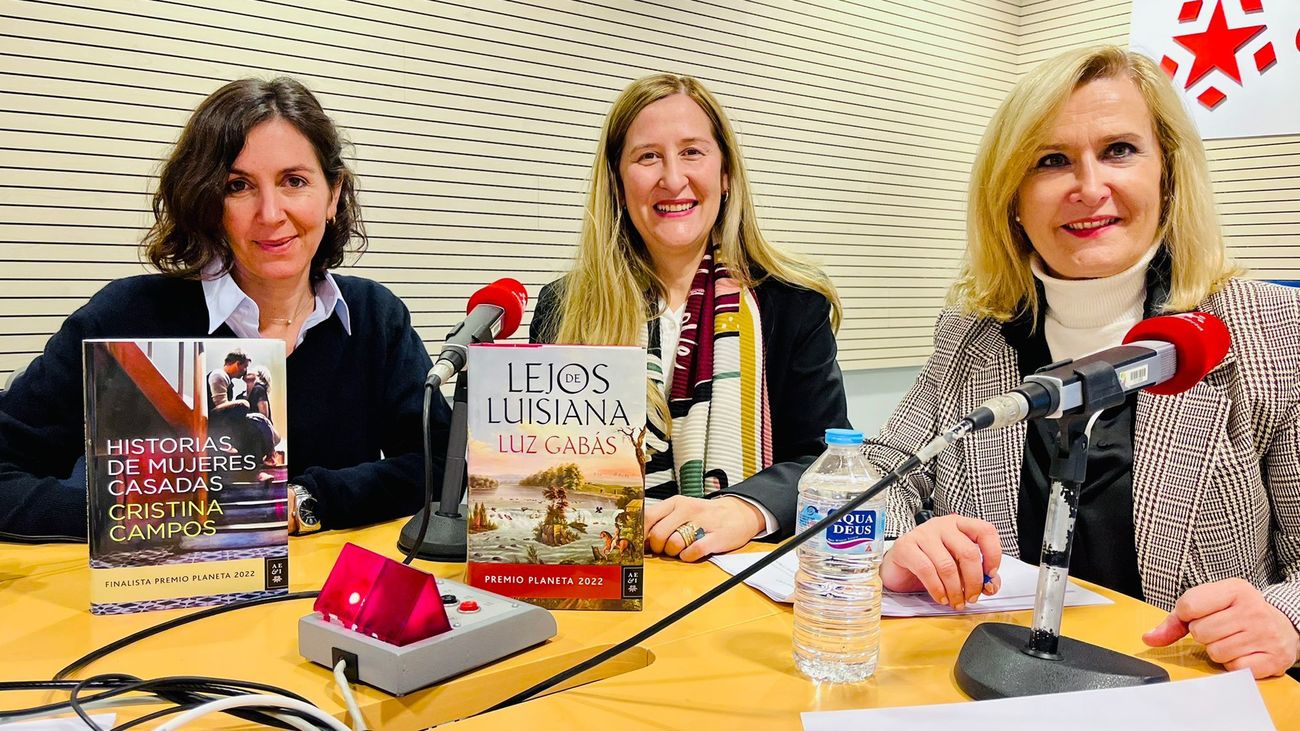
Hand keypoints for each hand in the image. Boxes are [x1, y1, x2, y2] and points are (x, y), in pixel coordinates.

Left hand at [644, 495, 763, 561]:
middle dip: (657, 548)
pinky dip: (688, 556)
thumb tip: (639, 540)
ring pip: (674, 543)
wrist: (738, 513)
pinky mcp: (716, 536)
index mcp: (675, 503)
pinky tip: (691, 553)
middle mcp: (687, 510)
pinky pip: (694, 551)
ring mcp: (702, 522)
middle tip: (664, 549)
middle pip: (658, 534)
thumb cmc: (704, 515)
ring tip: (680, 550)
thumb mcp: (681, 510)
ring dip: (673, 553)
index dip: (639, 534)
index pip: (648, 516)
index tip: (638, 544)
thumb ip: (661, 521)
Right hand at [879, 514, 1001, 609]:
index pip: (985, 531)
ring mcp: (923, 534)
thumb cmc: (930, 564)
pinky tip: (940, 598)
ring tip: (955, 602)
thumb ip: (978, 575)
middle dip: (973, 581)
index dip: (993, 555)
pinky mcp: (906, 546)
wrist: (897, 566)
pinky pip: (927, 570)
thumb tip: (990, 586)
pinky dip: (937, 589)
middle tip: (972, 597)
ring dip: (955, 590)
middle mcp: (942, 525)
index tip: (990, 575)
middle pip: (968, 552)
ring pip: (947, 565)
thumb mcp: (958, 568)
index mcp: (959, 525)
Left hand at [1142, 578, 1298, 677]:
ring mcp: (1265, 635)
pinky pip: (1234, 668)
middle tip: (1220, 629)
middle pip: (1200, 632)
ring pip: (1215, 652)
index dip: (1187, 616)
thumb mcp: (1211, 603)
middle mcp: (1253, 609)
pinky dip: (1233, 664)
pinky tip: (1243, 652)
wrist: (1283, 625)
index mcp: (1235, 589)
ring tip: (1232, 640)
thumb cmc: (1239, 612)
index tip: (1200, 614)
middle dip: (1204, 635)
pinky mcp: (1273, 659)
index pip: (1188, 606)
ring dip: (1218, 650)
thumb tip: (1149, 638)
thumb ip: (1176, 620)